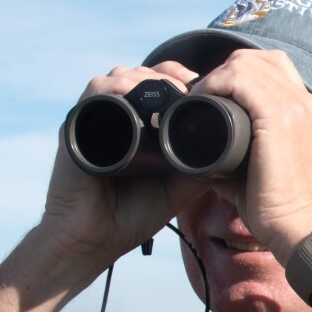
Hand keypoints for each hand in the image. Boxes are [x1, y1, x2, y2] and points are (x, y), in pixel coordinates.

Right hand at [42, 62, 207, 267]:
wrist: (93, 239)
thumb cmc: (133, 214)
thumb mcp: (179, 186)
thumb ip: (201, 166)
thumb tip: (236, 150)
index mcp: (139, 127)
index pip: (159, 87)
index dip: (180, 79)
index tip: (205, 85)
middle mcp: (117, 118)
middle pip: (141, 75)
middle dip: (167, 73)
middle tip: (190, 83)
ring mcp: (95, 119)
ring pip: (120, 77)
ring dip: (145, 76)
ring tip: (170, 89)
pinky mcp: (75, 126)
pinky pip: (93, 93)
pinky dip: (115, 87)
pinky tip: (133, 92)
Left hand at [186, 49, 311, 259]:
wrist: (297, 225)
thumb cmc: (277, 204)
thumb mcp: (263, 164)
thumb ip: (240, 149)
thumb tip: (204, 148)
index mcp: (305, 110)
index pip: (272, 66)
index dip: (238, 72)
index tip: (215, 94)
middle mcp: (304, 102)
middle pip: (258, 58)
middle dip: (224, 70)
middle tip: (203, 95)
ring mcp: (294, 107)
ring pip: (246, 63)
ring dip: (216, 75)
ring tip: (199, 97)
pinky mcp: (278, 117)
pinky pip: (241, 80)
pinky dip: (216, 83)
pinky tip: (202, 98)